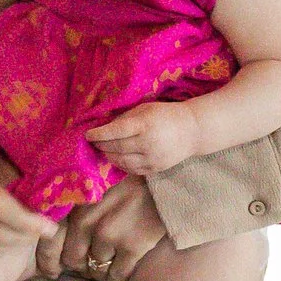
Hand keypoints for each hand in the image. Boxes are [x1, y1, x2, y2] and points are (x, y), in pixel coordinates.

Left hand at [56, 177, 170, 280]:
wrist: (162, 182)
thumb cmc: (126, 183)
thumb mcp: (93, 188)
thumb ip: (75, 208)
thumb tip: (55, 233)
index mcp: (74, 205)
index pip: (53, 243)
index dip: (56, 259)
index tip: (62, 266)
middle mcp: (86, 221)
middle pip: (73, 261)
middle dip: (81, 266)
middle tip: (92, 265)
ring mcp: (109, 234)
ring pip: (96, 270)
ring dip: (101, 273)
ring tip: (109, 267)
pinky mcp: (132, 246)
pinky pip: (117, 275)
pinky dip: (117, 278)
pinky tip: (122, 273)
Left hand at [85, 102, 200, 174]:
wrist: (193, 131)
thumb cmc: (165, 115)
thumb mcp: (144, 109)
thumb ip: (124, 119)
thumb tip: (103, 127)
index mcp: (145, 125)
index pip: (116, 131)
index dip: (99, 134)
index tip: (87, 135)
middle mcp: (148, 143)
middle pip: (117, 148)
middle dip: (101, 145)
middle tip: (93, 142)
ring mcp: (153, 159)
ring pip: (122, 162)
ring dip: (109, 156)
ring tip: (104, 149)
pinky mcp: (156, 169)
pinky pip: (132, 170)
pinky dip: (121, 164)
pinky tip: (117, 157)